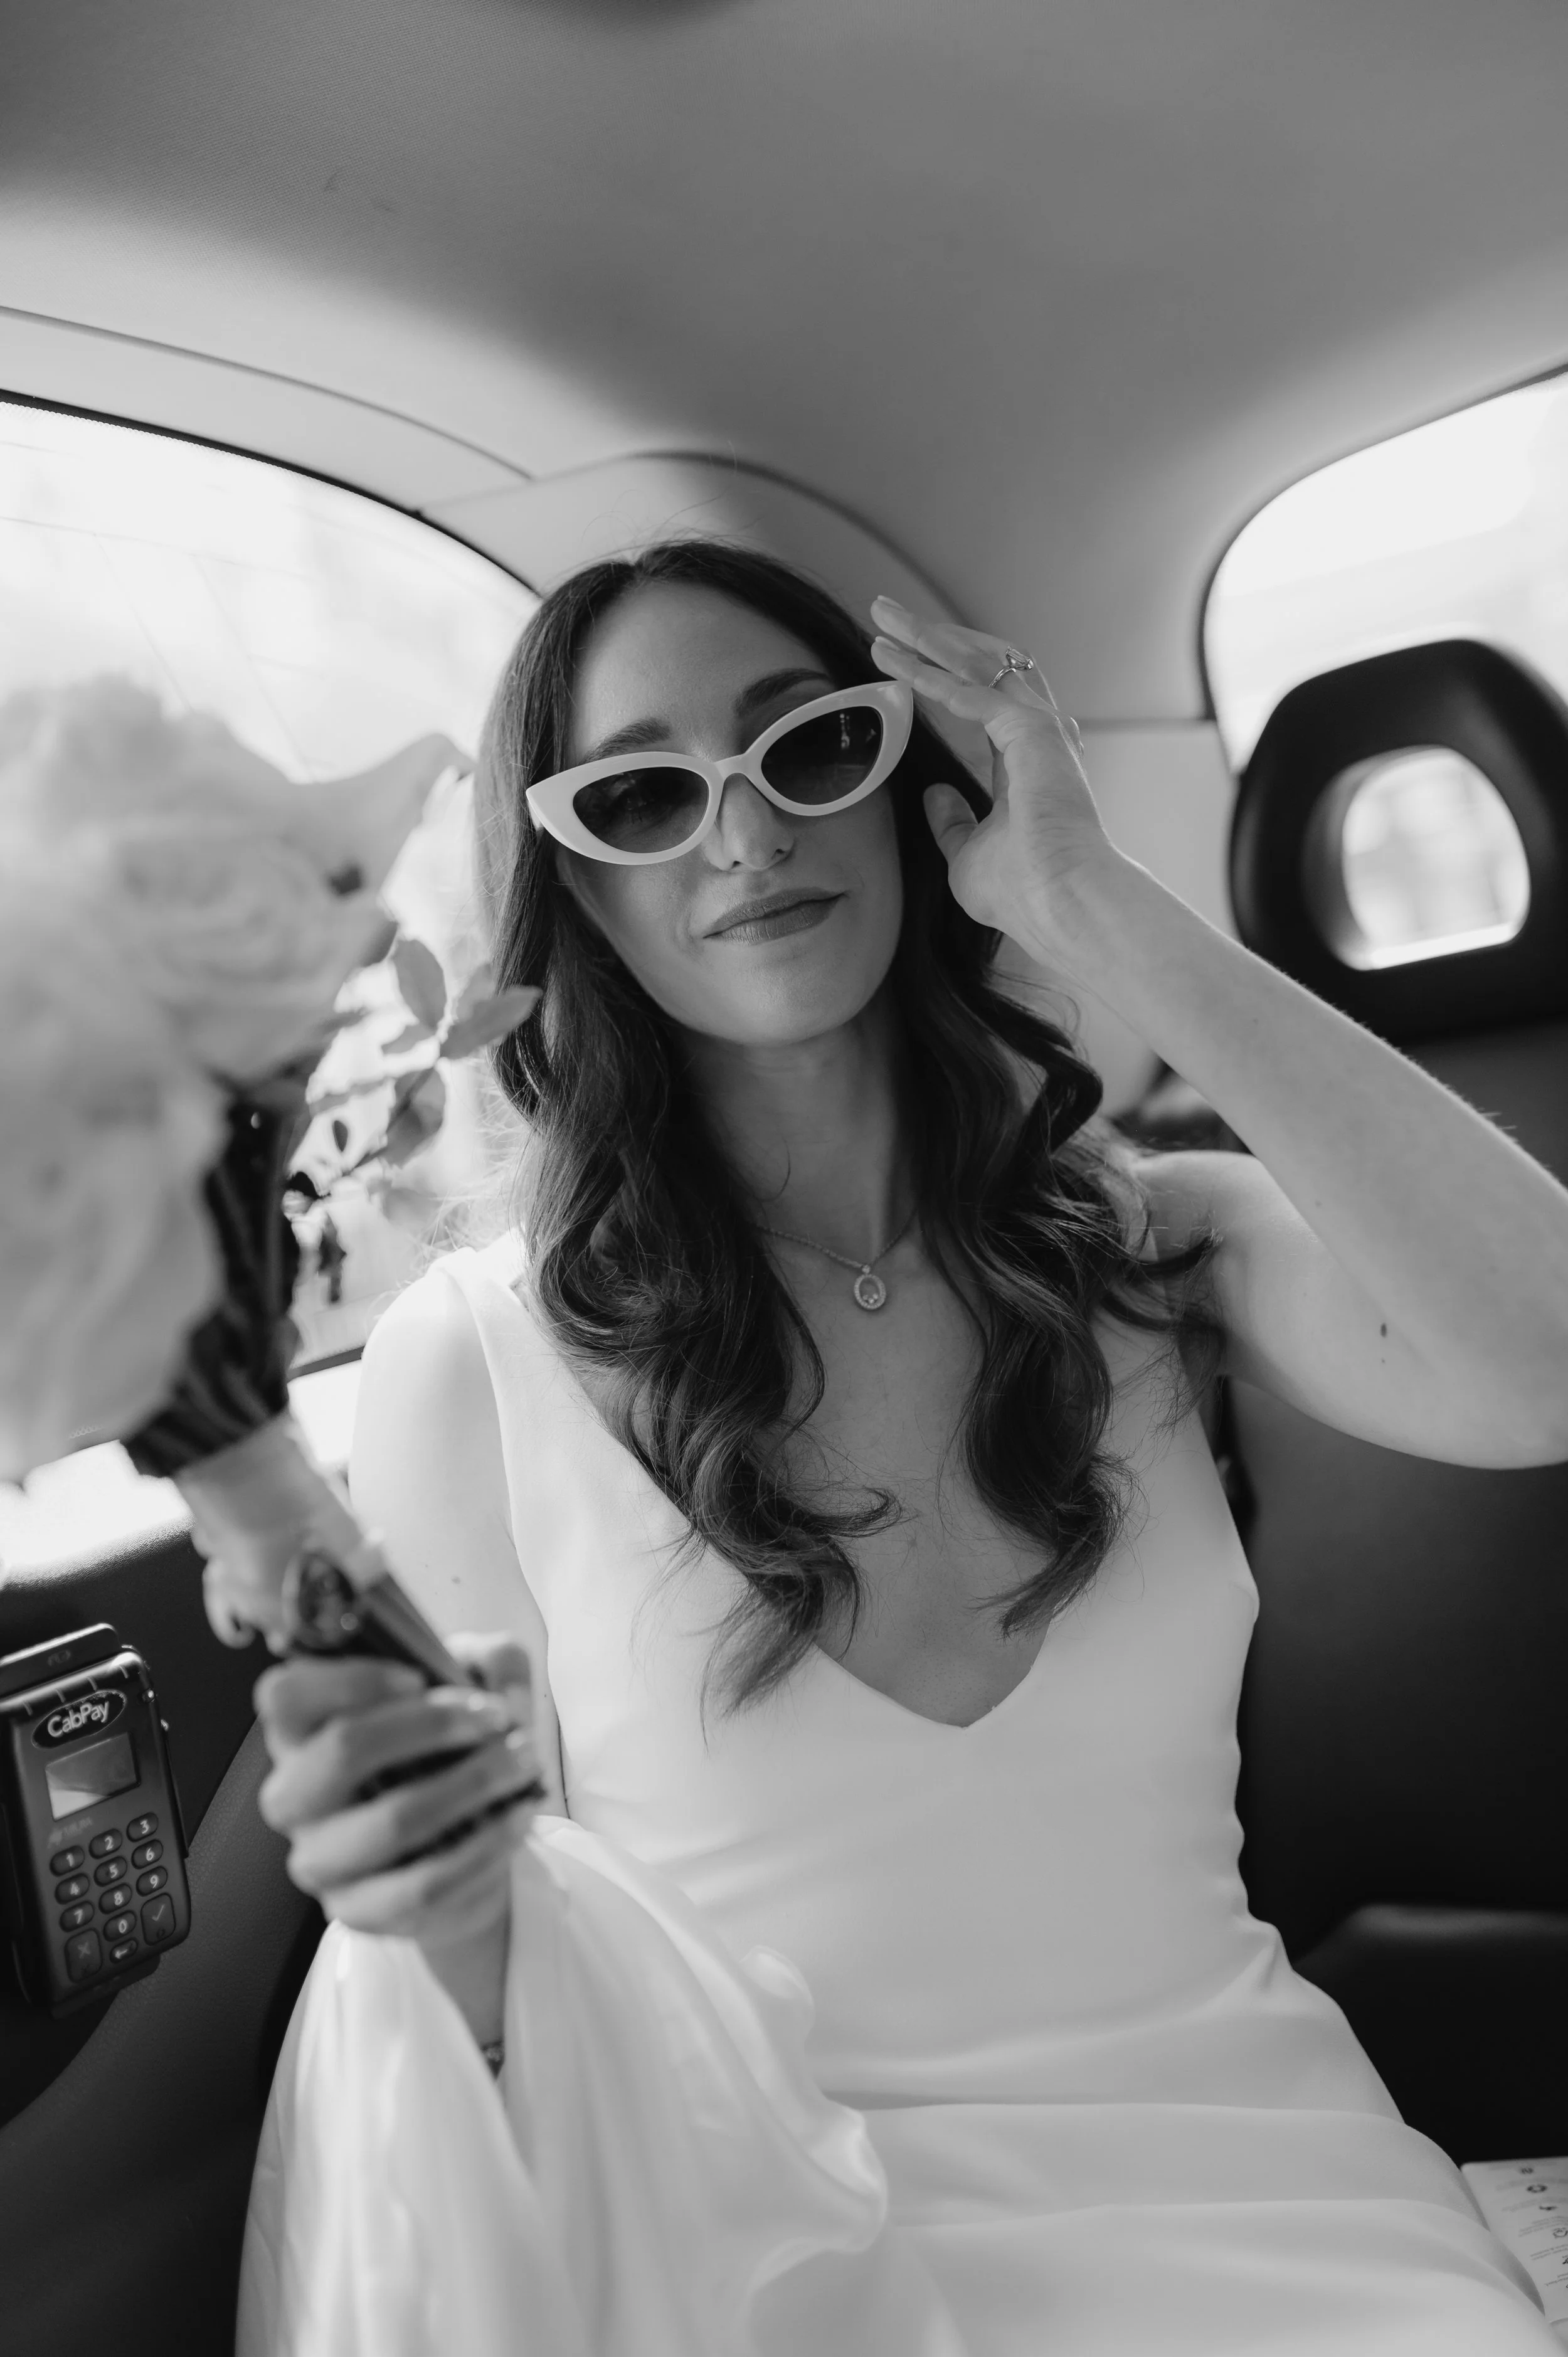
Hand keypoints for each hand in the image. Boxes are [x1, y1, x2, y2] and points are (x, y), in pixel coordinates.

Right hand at [255, 1632, 541, 1957]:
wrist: (458, 1851)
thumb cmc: (446, 1758)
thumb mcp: (470, 1693)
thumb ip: (490, 1661)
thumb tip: (497, 1666)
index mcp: (301, 1733)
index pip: (286, 1694)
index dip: (352, 1678)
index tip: (418, 1675)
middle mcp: (295, 1796)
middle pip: (343, 1749)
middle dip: (434, 1725)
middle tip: (495, 1717)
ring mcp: (320, 1860)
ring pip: (393, 1820)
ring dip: (474, 1784)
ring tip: (525, 1763)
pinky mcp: (357, 1911)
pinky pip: (425, 1883)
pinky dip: (484, 1846)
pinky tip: (518, 1818)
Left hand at [869, 596, 1117, 960]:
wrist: (1062, 903)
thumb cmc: (1025, 892)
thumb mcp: (968, 856)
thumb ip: (953, 822)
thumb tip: (934, 793)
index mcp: (1029, 760)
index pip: (982, 697)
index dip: (939, 673)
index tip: (897, 658)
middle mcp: (1038, 735)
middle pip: (980, 665)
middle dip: (929, 636)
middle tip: (883, 612)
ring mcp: (1039, 728)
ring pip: (978, 663)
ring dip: (927, 638)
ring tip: (882, 616)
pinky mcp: (1031, 731)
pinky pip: (973, 691)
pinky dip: (933, 675)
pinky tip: (898, 662)